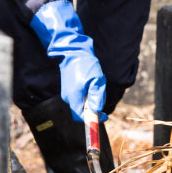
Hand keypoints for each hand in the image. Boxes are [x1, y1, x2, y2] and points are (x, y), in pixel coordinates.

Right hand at [30, 0, 106, 121]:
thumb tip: (97, 111)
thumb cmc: (85, 64)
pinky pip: (79, 97)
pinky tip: (90, 82)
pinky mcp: (68, 89)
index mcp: (74, 97)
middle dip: (93, 108)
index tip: (104, 116)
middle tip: (101, 96)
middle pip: (82, 112)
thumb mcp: (96, 79)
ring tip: (95, 84)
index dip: (93, 120)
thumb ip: (97, 96)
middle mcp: (68, 98)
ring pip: (81, 104)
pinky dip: (87, 94)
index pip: (82, 118)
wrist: (72, 52)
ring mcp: (67, 94)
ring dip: (91, 100)